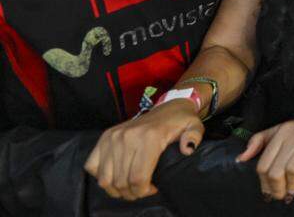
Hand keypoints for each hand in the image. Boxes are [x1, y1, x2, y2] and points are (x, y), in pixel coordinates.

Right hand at [84, 100, 202, 200]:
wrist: (167, 107)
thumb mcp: (195, 126)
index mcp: (149, 137)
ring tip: (130, 187)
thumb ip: (194, 137)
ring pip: (105, 178)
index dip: (144, 191)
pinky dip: (102, 177)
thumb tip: (188, 149)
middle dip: (132, 193)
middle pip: (121, 181)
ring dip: (116, 189)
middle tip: (142, 191)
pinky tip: (116, 176)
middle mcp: (127, 137)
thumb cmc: (180, 122)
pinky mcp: (104, 137)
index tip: (153, 189)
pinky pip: (92, 166)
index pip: (138, 177)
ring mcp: (112, 137)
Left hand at [237, 116, 293, 202]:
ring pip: (293, 169)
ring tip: (292, 192)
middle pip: (277, 169)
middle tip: (279, 197)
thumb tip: (240, 159)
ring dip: (292, 186)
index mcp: (282, 130)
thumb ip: (259, 142)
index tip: (267, 193)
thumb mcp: (281, 132)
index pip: (264, 163)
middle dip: (276, 188)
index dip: (264, 182)